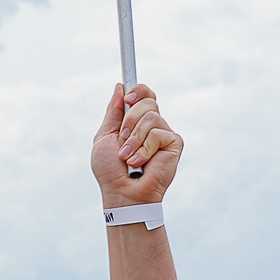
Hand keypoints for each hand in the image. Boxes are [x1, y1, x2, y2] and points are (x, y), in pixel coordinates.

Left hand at [93, 83, 180, 202]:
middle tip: (122, 140)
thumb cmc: (110, 170)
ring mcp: (164, 134)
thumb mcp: (105, 137)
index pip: (145, 95)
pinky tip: (140, 163)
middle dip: (129, 121)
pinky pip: (158, 133)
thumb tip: (120, 87)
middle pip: (148, 102)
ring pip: (151, 116)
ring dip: (133, 139)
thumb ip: (113, 112)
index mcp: (136, 122)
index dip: (139, 90)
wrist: (122, 192)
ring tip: (128, 157)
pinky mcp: (174, 143)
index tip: (127, 97)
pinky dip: (144, 149)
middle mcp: (153, 126)